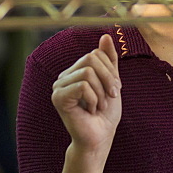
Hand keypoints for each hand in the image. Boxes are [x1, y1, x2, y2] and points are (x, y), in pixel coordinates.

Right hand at [51, 33, 122, 155]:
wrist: (100, 137)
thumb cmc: (106, 113)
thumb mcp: (112, 82)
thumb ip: (109, 59)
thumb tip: (105, 35)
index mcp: (75, 71)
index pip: (96, 53)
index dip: (111, 70)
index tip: (114, 90)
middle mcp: (64, 76)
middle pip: (92, 58)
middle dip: (108, 79)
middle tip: (110, 97)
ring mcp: (58, 86)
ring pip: (88, 72)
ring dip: (101, 92)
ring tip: (99, 106)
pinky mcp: (58, 97)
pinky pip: (82, 85)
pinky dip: (93, 99)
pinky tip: (90, 111)